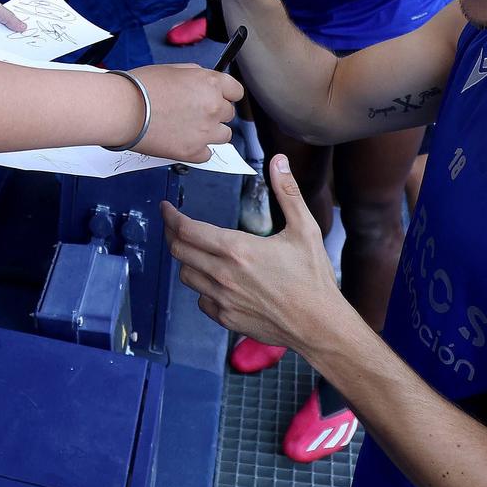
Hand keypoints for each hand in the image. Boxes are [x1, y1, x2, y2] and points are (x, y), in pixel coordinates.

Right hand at [128, 63, 242, 162]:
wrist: (123, 109)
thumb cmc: (141, 87)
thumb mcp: (172, 69)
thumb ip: (195, 76)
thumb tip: (203, 82)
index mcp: (210, 84)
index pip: (236, 91)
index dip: (226, 94)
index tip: (219, 97)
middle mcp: (214, 107)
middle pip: (229, 113)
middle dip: (215, 112)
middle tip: (194, 112)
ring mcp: (205, 132)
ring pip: (224, 136)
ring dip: (211, 132)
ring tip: (190, 129)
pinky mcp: (193, 152)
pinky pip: (207, 154)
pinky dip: (198, 149)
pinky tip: (183, 141)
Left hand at [163, 156, 340, 349]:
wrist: (319, 325)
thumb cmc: (313, 278)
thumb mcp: (305, 229)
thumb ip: (288, 192)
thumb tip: (279, 161)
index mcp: (237, 249)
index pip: (188, 230)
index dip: (171, 217)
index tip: (166, 209)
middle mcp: (223, 275)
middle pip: (179, 251)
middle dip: (172, 234)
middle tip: (174, 226)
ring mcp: (222, 299)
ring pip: (187, 276)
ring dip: (187, 260)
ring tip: (195, 251)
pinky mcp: (227, 318)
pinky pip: (201, 300)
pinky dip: (203, 288)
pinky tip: (215, 281)